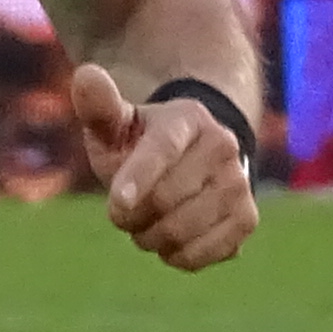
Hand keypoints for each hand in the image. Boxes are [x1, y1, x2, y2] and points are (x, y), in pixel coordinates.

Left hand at [67, 61, 254, 270]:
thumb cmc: (143, 144)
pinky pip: (201, 254)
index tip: (117, 205)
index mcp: (187, 118)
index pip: (162, 149)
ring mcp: (239, 183)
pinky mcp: (246, 218)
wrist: (195, 161)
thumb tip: (86, 75)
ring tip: (148, 222)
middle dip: (129, 216)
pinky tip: (172, 240)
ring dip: (149, 238)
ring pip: (181, 231)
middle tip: (123, 210)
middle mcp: (222, 146)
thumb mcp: (118, 124)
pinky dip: (176, 256)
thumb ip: (99, 106)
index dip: (138, 179)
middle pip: (164, 200)